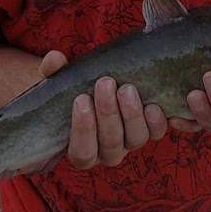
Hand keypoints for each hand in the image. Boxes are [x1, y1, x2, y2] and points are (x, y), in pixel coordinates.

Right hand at [40, 51, 168, 169]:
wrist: (96, 86)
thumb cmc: (71, 90)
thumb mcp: (58, 82)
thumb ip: (53, 72)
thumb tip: (54, 59)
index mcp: (80, 148)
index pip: (82, 152)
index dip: (83, 129)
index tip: (81, 99)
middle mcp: (106, 152)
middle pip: (110, 144)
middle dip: (108, 113)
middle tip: (105, 83)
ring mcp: (129, 142)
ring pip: (135, 139)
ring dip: (132, 114)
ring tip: (127, 89)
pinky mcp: (149, 130)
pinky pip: (157, 132)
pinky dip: (157, 120)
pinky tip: (154, 104)